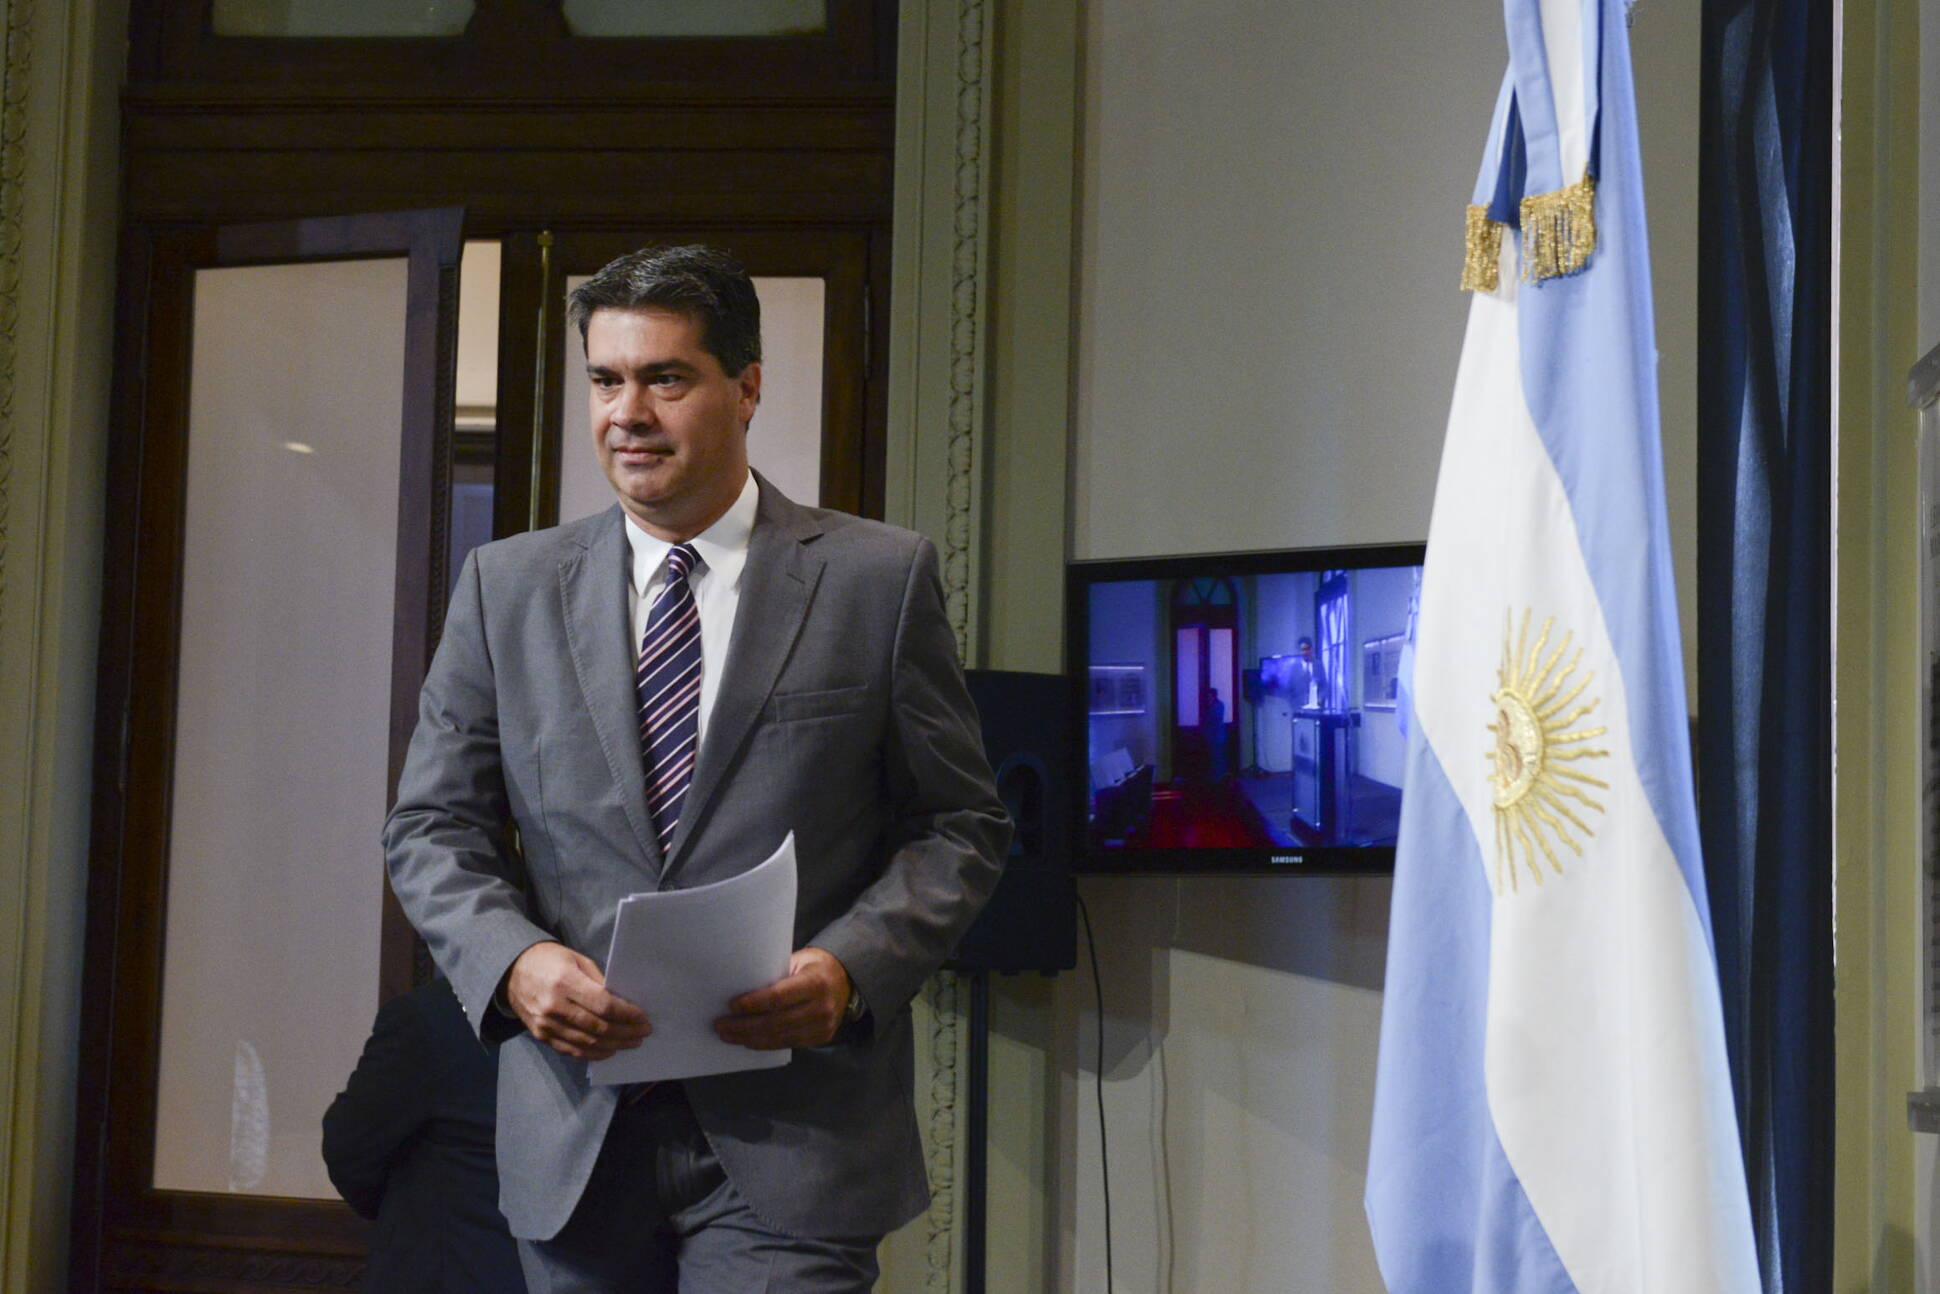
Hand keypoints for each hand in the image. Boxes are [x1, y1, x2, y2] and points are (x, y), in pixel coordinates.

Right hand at [503, 941, 649, 1060]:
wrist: (511, 971)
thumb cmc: (549, 960)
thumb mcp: (577, 959)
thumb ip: (598, 981)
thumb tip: (621, 1002)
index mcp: (565, 982)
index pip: (604, 1005)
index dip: (627, 1015)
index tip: (643, 1018)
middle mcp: (554, 1006)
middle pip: (598, 1027)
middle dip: (626, 1032)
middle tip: (643, 1033)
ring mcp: (545, 1024)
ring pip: (587, 1042)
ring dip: (614, 1046)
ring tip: (631, 1043)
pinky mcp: (540, 1035)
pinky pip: (571, 1050)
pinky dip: (593, 1053)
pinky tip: (608, 1050)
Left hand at [715, 946, 852, 1049]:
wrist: (846, 980)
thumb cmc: (814, 966)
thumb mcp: (798, 960)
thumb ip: (775, 974)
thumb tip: (740, 987)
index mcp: (816, 982)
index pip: (778, 997)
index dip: (753, 1003)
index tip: (731, 1006)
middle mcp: (822, 1007)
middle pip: (775, 1022)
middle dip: (744, 1026)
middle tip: (720, 1025)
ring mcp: (823, 1026)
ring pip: (779, 1037)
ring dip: (749, 1038)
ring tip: (728, 1035)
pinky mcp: (820, 1038)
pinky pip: (787, 1043)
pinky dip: (764, 1043)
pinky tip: (748, 1040)